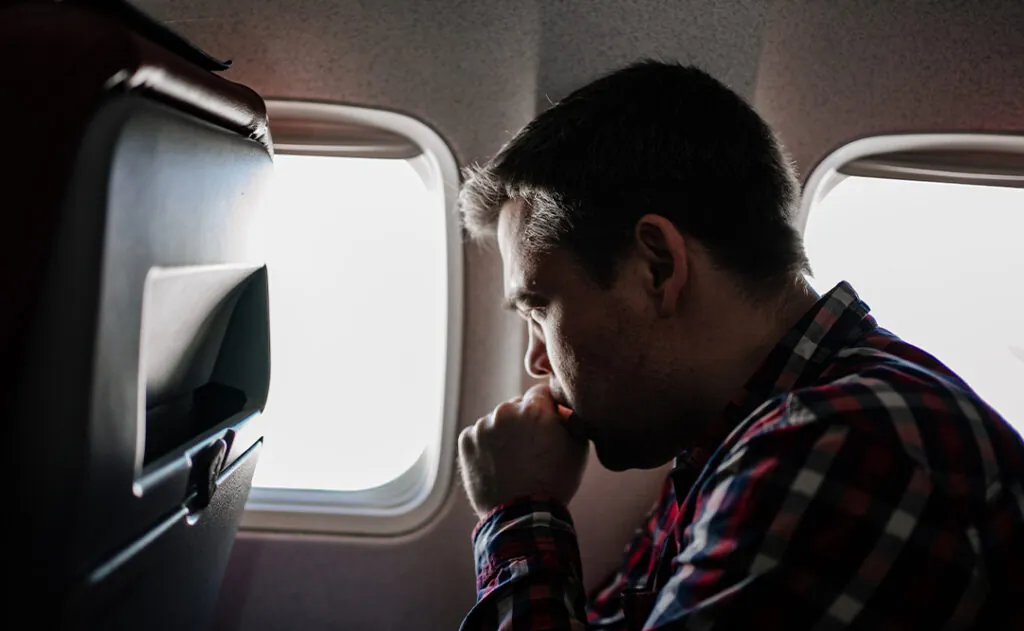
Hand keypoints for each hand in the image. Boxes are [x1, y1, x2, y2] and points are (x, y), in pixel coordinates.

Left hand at [458, 384, 588, 518]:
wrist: (521, 516)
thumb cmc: (554, 482)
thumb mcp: (576, 447)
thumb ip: (569, 418)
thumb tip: (561, 406)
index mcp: (534, 408)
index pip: (541, 393)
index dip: (546, 409)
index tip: (547, 424)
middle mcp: (506, 411)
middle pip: (517, 405)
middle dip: (524, 420)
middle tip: (530, 447)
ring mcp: (483, 426)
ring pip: (497, 421)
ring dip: (504, 433)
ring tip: (513, 461)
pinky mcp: (466, 440)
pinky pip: (479, 435)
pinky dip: (486, 445)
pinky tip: (497, 464)